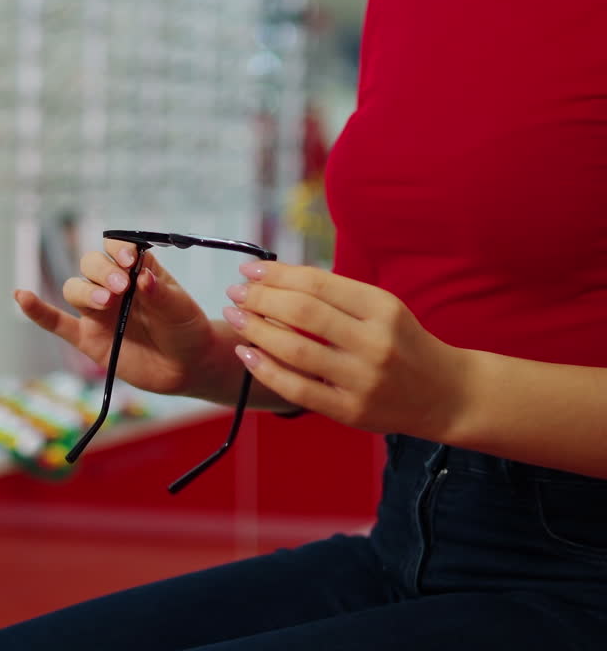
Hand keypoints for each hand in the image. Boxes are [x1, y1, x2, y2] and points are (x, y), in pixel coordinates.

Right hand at [15, 239, 215, 396]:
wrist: (186, 365)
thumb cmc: (185, 328)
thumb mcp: (180, 308)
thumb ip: (160, 293)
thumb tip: (142, 277)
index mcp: (136, 269)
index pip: (116, 247)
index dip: (118, 249)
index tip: (130, 260)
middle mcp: (113, 285)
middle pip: (89, 265)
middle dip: (101, 271)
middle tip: (120, 288)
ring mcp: (98, 311)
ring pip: (75, 289)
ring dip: (85, 291)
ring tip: (106, 303)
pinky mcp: (89, 338)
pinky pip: (57, 323)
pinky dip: (38, 311)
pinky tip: (21, 296)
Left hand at [223, 262, 470, 440]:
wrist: (445, 394)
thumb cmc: (404, 342)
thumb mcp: (383, 307)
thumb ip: (338, 295)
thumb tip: (278, 278)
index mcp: (382, 308)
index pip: (318, 283)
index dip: (278, 274)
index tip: (250, 269)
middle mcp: (374, 342)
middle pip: (304, 313)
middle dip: (261, 298)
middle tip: (236, 290)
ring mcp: (362, 380)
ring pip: (296, 350)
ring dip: (256, 330)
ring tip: (235, 315)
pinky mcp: (351, 412)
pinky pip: (298, 389)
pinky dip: (266, 370)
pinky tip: (246, 354)